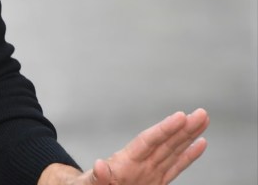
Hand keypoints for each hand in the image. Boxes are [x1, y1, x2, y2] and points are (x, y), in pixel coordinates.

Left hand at [40, 109, 208, 184]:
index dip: (164, 129)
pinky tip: (200, 143)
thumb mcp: (89, 183)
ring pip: (173, 150)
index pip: (148, 141)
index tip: (180, 116)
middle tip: (200, 113)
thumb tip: (100, 165)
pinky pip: (175, 167)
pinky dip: (188, 156)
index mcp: (125, 162)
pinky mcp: (156, 181)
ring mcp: (149, 171)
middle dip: (184, 128)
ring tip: (202, 120)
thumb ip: (97, 176)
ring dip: (189, 136)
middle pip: (165, 142)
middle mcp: (141, 163)